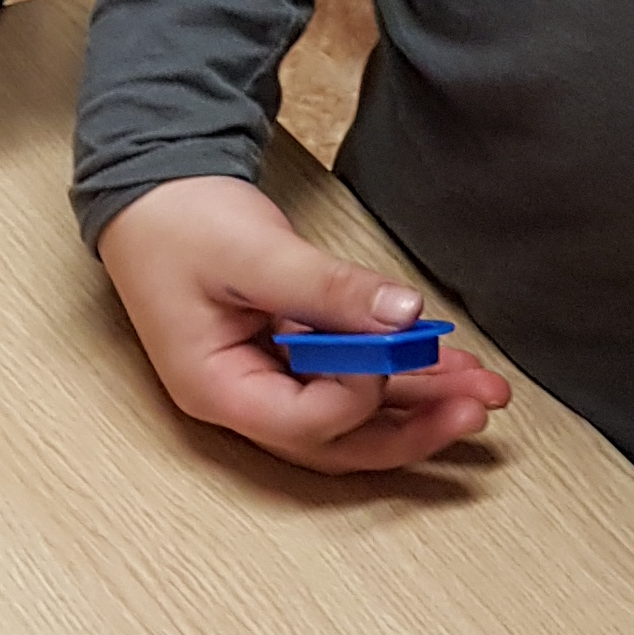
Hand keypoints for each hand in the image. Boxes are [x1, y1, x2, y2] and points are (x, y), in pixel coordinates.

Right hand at [97, 178, 508, 473]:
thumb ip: (329, 289)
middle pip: (336, 443)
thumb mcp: (255, 252)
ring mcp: (264, 383)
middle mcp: (241, 400)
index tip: (393, 339)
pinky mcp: (286, 359)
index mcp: (215, 388)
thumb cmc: (177, 224)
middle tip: (475, 410)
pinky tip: (444, 363)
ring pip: (351, 419)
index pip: (304, 421)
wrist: (152, 191)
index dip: (360, 388)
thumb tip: (404, 317)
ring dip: (418, 406)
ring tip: (481, 391)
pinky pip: (348, 382)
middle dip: (412, 430)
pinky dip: (397, 375)